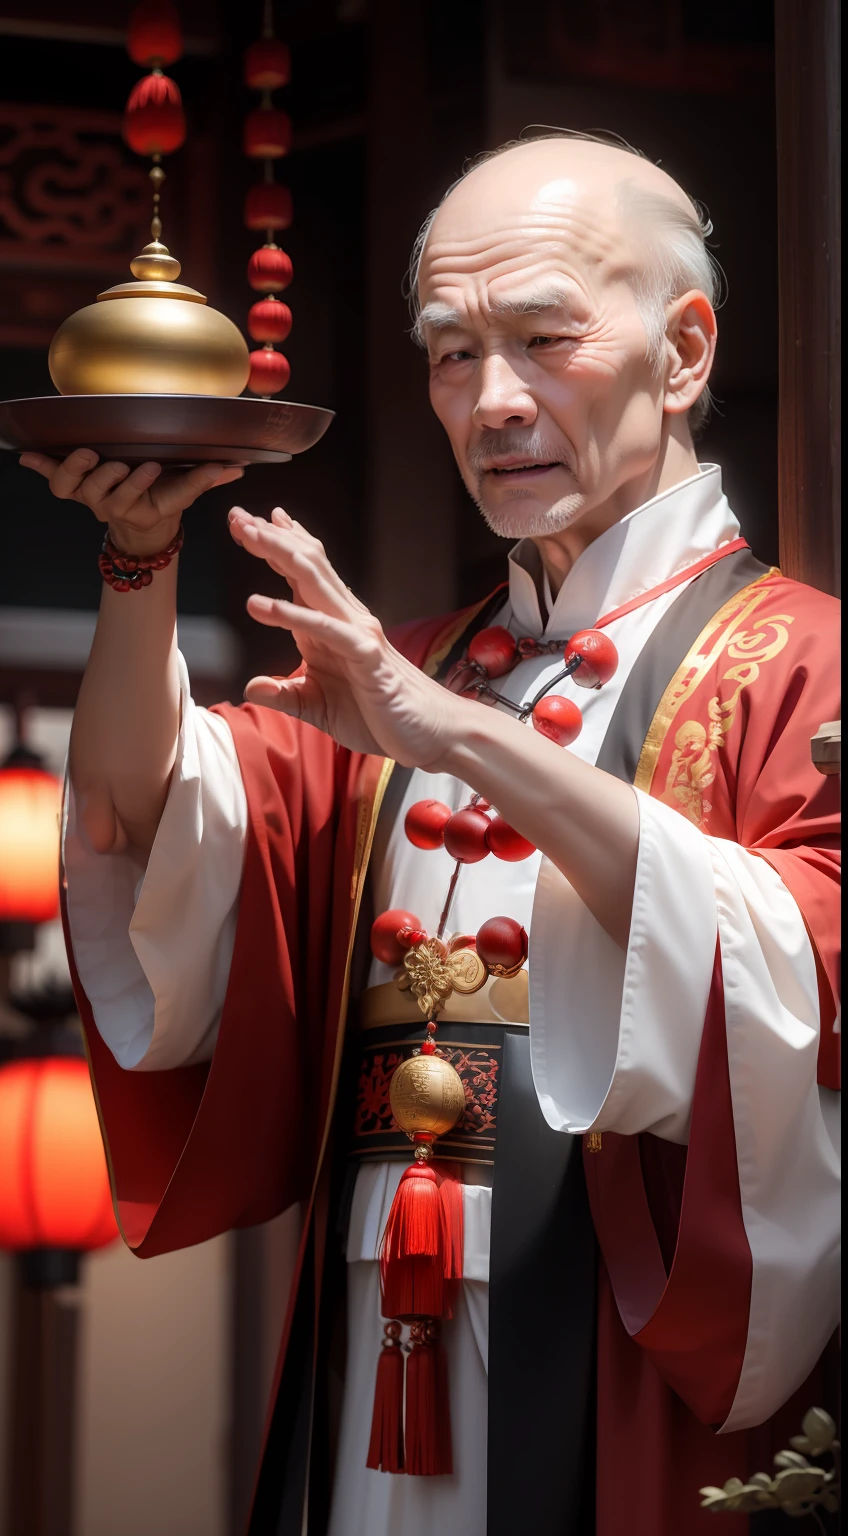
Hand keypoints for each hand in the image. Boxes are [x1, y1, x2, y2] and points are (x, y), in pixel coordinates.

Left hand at [20, 448, 243, 556]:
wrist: (141, 518)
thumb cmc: (164, 497)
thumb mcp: (186, 491)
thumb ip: (207, 479)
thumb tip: (236, 468)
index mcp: (137, 507)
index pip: (135, 499)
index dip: (137, 485)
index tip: (151, 467)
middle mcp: (109, 504)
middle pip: (103, 494)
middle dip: (111, 477)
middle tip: (120, 462)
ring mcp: (89, 495)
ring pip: (76, 486)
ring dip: (77, 468)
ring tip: (88, 452)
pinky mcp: (73, 484)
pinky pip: (53, 478)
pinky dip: (40, 465)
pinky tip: (26, 453)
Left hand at [229, 506, 463, 765]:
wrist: (432, 736)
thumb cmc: (381, 717)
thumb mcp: (319, 708)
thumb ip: (286, 695)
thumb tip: (251, 687)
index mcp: (332, 627)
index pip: (302, 576)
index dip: (276, 547)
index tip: (246, 524)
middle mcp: (345, 620)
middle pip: (305, 565)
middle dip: (270, 538)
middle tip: (237, 515)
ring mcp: (357, 634)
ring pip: (313, 582)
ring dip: (278, 554)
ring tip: (245, 535)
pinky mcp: (366, 657)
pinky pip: (323, 629)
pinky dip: (289, 614)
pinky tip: (258, 605)